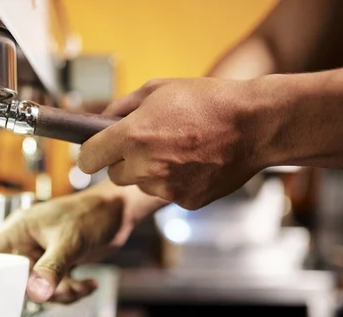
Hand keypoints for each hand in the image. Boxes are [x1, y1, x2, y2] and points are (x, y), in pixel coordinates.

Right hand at [0, 185, 132, 302]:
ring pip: (37, 288)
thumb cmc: (91, 213)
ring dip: (59, 294)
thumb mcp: (69, 241)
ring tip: (79, 287)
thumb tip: (37, 293)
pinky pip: (55, 288)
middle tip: (54, 291)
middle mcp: (25, 244)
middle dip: (34, 292)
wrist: (120, 212)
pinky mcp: (58, 265)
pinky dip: (72, 291)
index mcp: (17, 230)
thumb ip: (52, 267)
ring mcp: (41, 256)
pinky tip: (89, 284)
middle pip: (12, 279)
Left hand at [78, 78, 268, 209]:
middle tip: (144, 145)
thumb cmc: (207, 101)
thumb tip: (100, 121)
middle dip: (122, 161)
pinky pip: (167, 193)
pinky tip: (193, 163)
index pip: (88, 159)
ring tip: (177, 149)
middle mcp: (146, 166)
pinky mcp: (186, 201)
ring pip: (141, 184)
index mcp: (133, 136)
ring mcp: (166, 187)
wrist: (255, 124)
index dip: (90, 154)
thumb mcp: (158, 89)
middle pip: (113, 175)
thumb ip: (121, 107)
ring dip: (149, 171)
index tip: (95, 152)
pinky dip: (174, 181)